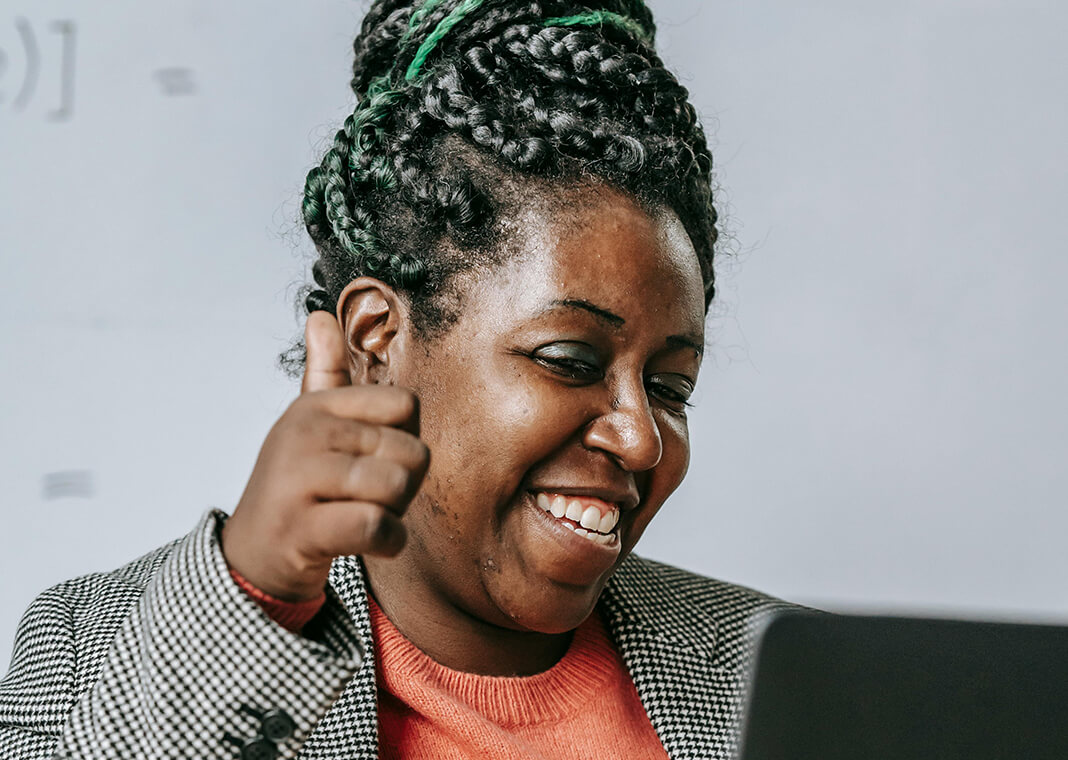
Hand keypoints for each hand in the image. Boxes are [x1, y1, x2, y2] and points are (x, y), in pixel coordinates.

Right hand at [221, 311, 428, 600]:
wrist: (254, 556)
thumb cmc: (299, 487)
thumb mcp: (311, 425)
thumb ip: (325, 373)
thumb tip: (319, 315)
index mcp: (316, 405)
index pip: (406, 404)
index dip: (406, 440)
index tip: (375, 460)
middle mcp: (304, 432)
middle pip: (411, 451)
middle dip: (405, 487)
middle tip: (366, 498)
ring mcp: (298, 479)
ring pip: (396, 486)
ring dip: (396, 515)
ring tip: (364, 517)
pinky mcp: (301, 528)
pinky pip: (376, 525)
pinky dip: (390, 542)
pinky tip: (374, 544)